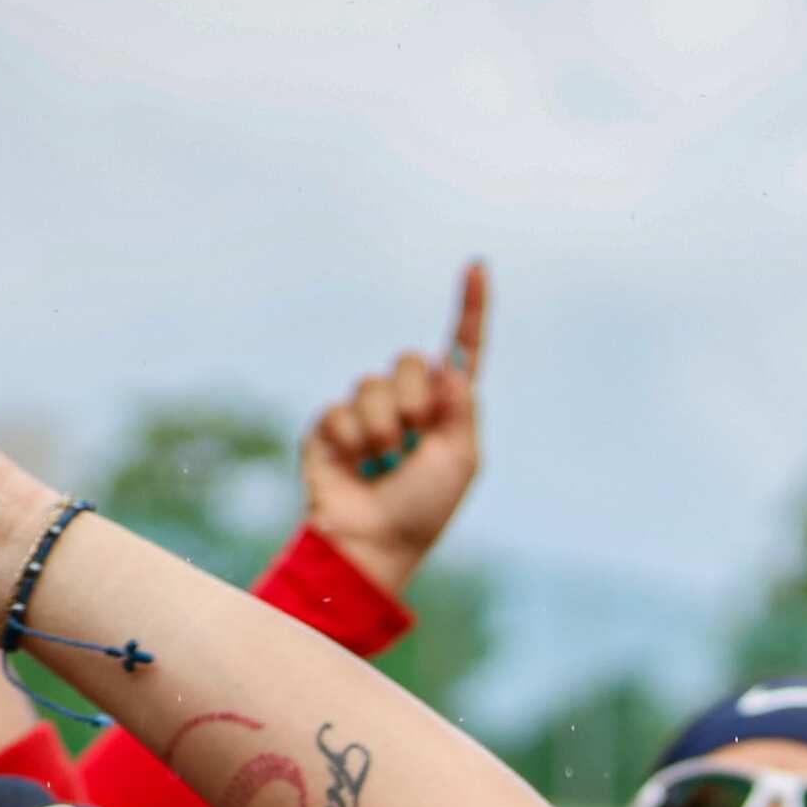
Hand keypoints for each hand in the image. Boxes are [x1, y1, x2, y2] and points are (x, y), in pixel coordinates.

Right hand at [297, 262, 491, 600]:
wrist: (374, 541)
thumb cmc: (423, 508)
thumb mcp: (461, 458)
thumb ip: (461, 407)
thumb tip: (448, 366)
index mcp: (446, 409)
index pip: (460, 350)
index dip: (470, 309)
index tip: (477, 265)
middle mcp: (407, 402)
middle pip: (411, 360)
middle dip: (414, 402)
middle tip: (411, 443)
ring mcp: (366, 411)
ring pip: (373, 384)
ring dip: (382, 430)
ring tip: (381, 463)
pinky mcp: (329, 425)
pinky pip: (340, 410)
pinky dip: (351, 441)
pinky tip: (354, 465)